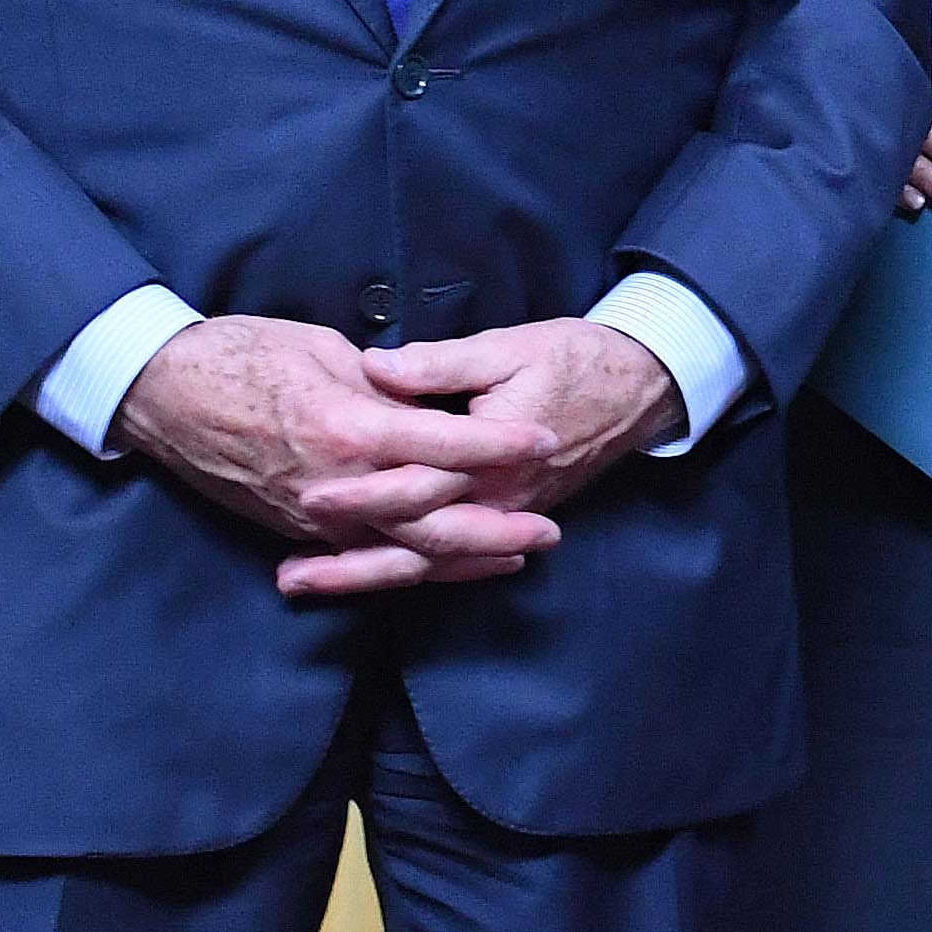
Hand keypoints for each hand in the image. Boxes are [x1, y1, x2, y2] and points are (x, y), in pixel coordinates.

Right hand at [114, 313, 561, 596]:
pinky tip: (445, 566)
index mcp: (347, 426)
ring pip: (400, 551)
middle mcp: (336, 483)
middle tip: (549, 529)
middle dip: (495, 529)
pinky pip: (360, 557)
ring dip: (462, 558)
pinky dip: (407, 564)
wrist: (159, 391)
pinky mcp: (293, 530)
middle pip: (432, 521)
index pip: (442, 444)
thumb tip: (430, 399)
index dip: (499, 444)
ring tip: (517, 555)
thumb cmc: (238, 354)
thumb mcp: (323, 349)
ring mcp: (312, 515)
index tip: (546, 438)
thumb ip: (385, 383)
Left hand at [320, 317, 681, 597]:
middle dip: (350, 562)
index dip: (363, 492)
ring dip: (367, 576)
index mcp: (492, 457)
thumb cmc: (576, 359)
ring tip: (304, 583)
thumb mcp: (510, 348)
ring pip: (430, 561)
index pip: (418, 485)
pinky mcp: (506, 513)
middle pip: (416, 544)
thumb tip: (375, 368)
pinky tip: (362, 571)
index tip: (308, 492)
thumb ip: (440, 362)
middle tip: (290, 574)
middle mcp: (497, 498)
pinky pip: (451, 556)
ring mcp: (504, 512)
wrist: (641, 386)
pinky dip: (406, 569)